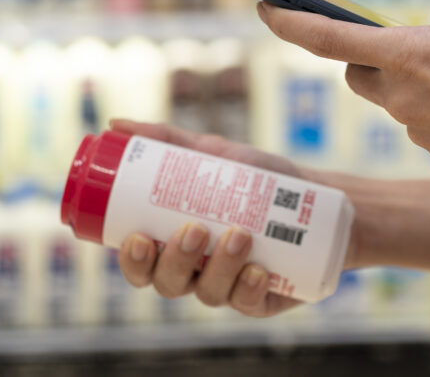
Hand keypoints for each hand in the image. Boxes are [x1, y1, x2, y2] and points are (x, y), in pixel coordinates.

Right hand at [109, 119, 310, 317]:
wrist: (314, 196)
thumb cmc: (255, 177)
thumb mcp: (211, 153)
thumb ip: (167, 140)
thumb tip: (115, 125)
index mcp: (173, 245)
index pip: (140, 265)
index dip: (132, 262)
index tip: (138, 238)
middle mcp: (196, 271)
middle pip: (169, 283)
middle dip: (175, 262)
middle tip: (194, 229)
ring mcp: (228, 287)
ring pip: (210, 293)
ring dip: (221, 266)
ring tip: (239, 233)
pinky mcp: (261, 299)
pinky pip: (248, 303)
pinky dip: (250, 288)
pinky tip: (259, 270)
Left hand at [256, 0, 429, 207]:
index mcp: (411, 57)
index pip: (328, 36)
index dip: (289, 19)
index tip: (262, 5)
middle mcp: (404, 101)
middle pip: (359, 72)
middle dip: (369, 55)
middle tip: (414, 45)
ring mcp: (421, 137)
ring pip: (399, 102)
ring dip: (420, 85)